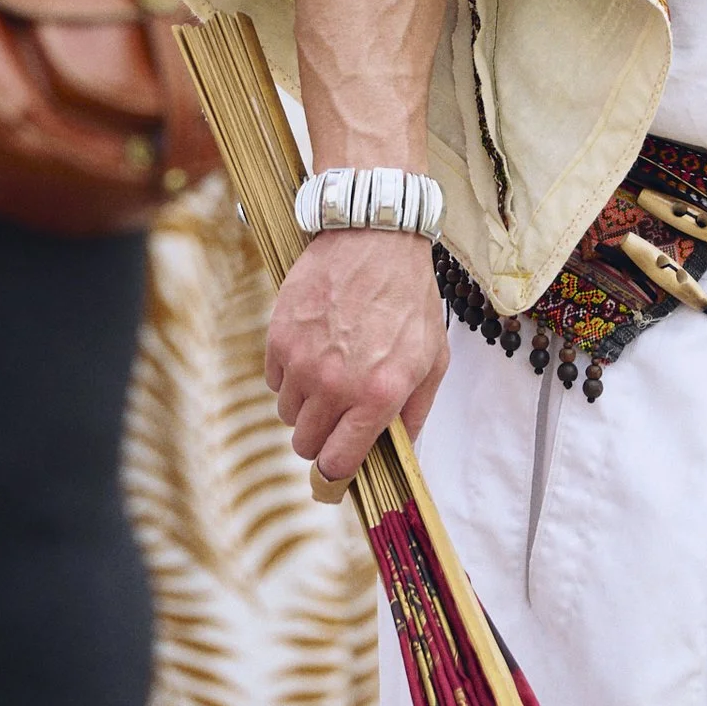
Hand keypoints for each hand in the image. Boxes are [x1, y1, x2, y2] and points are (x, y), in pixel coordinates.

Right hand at [267, 226, 449, 486]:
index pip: (338, 463)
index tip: (340, 460)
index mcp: (378, 394)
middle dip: (321, 435)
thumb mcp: (432, 357)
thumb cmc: (408, 296)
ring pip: (288, 414)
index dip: (338, 468)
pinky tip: (313, 349)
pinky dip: (289, 375)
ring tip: (329, 371)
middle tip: (337, 412)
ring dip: (306, 403)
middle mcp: (336, 384)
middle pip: (306, 445)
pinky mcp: (279, 337)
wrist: (374, 236)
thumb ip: (416, 412)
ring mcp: (303, 361)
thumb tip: (401, 453)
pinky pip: (274, 381)